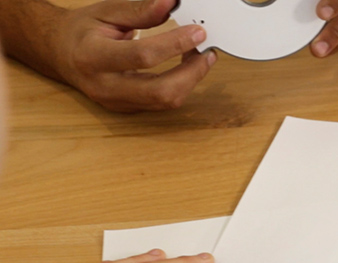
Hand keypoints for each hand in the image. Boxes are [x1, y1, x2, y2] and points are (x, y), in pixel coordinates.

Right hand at [47, 0, 214, 111]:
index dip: (175, 44)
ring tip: (200, 58)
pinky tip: (186, 68)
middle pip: (160, 91)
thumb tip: (170, 4)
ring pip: (165, 102)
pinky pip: (161, 103)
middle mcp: (105, 86)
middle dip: (192, 73)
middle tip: (208, 52)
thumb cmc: (82, 31)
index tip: (197, 32)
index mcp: (94, 56)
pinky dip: (180, 86)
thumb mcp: (106, 12)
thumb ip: (139, 10)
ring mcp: (116, 102)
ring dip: (190, 80)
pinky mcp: (128, 109)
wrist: (60, 53)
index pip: (143, 56)